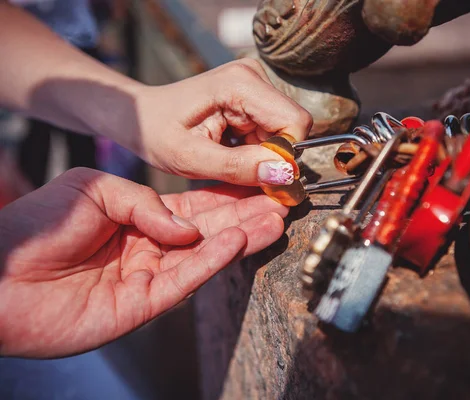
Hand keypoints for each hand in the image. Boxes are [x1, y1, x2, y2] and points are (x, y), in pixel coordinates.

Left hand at [0, 168, 287, 357]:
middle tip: (281, 203)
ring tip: (274, 220)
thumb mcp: (93, 189)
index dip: (227, 197)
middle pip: (209, 232)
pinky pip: (184, 280)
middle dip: (245, 216)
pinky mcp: (142, 305)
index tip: (257, 184)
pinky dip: (211, 261)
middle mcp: (152, 248)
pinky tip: (237, 241)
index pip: (195, 207)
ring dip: (240, 238)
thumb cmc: (35, 225)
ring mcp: (149, 278)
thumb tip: (185, 228)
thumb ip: (144, 202)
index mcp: (141, 220)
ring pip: (204, 256)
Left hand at [121, 58, 312, 185]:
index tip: (263, 181)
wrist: (141, 116)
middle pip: (292, 127)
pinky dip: (257, 150)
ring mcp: (255, 84)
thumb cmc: (156, 133)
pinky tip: (230, 152)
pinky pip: (273, 131)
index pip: (294, 122)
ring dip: (262, 156)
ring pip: (284, 133)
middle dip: (273, 158)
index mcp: (239, 84)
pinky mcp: (254, 96)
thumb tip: (285, 174)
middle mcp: (253, 76)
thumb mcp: (190, 158)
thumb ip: (238, 167)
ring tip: (227, 160)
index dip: (285, 156)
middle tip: (240, 176)